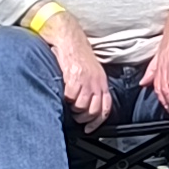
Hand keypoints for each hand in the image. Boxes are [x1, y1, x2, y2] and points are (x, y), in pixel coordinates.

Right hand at [44, 15, 111, 131]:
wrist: (70, 40)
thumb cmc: (79, 57)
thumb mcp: (93, 73)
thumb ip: (94, 88)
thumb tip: (89, 105)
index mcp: (102, 83)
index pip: (106, 108)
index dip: (98, 121)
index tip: (89, 128)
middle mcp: (96, 83)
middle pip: (93, 111)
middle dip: (84, 118)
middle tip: (76, 117)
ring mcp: (86, 81)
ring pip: (82, 107)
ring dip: (74, 110)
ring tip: (69, 106)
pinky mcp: (74, 78)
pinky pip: (70, 97)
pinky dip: (66, 100)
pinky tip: (63, 96)